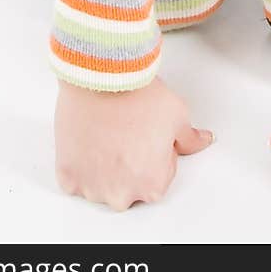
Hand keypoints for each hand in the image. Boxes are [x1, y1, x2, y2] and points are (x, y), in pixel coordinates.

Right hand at [54, 76, 214, 209]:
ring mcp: (92, 187)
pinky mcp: (68, 175)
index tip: (147, 134)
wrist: (104, 76)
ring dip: (104, 166)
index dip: (155, 152)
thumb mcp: (177, 114)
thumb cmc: (139, 95)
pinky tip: (89, 139)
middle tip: (127, 133)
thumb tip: (202, 140)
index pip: (159, 177)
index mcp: (152, 186)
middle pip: (129, 186)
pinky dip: (80, 163)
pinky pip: (75, 178)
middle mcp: (122, 195)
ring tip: (107, 133)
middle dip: (130, 165)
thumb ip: (190, 138)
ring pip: (101, 184)